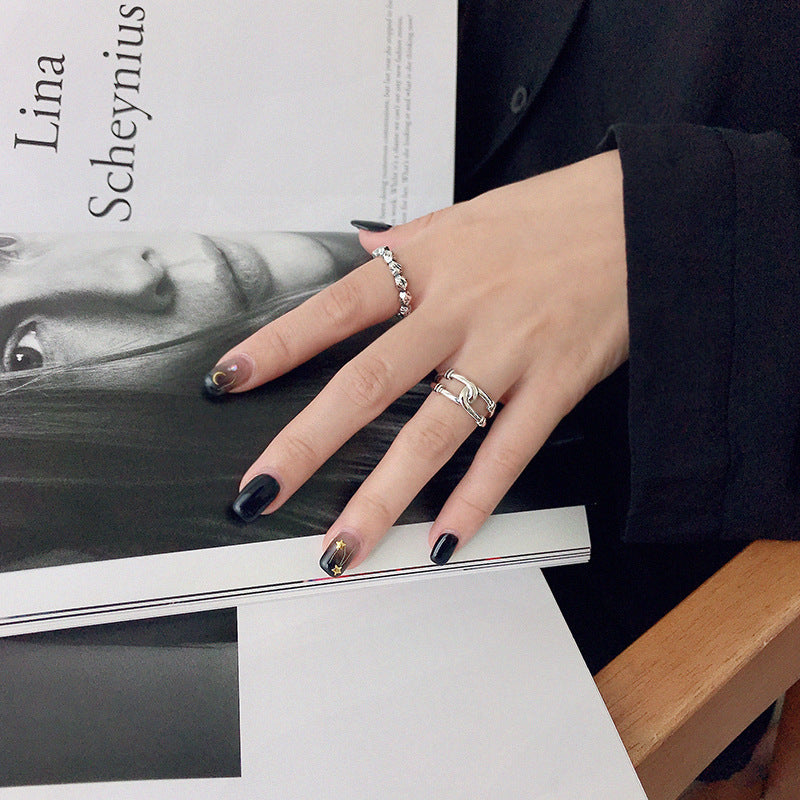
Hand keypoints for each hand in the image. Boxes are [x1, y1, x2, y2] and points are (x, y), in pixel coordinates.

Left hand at [206, 150, 628, 573]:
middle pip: (369, 383)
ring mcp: (507, 351)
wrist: (645, 217)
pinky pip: (508, 451)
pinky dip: (475, 499)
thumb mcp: (466, 217)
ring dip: (382, 495)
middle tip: (259, 492)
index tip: (228, 382)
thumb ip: (409, 248)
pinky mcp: (556, 383)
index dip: (278, 346)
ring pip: (434, 432)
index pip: (336, 310)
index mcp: (429, 263)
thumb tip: (363, 258)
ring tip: (342, 546)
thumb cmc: (550, 216)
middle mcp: (459, 310)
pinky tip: (443, 540)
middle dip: (308, 443)